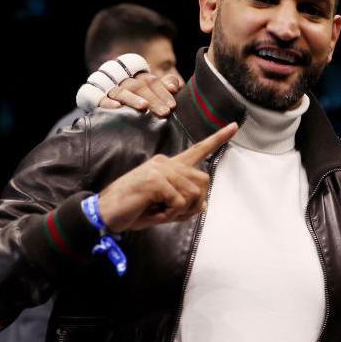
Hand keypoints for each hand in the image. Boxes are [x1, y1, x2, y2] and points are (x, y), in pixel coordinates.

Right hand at [97, 122, 237, 231]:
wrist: (106, 213)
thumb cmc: (134, 209)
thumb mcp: (165, 208)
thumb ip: (185, 203)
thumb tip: (203, 204)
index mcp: (168, 166)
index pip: (197, 149)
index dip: (218, 139)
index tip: (234, 127)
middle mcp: (166, 163)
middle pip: (203, 180)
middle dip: (196, 203)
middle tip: (174, 213)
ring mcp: (160, 169)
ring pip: (193, 193)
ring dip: (180, 211)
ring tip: (160, 211)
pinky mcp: (154, 180)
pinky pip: (179, 202)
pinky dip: (170, 214)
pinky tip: (154, 212)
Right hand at [98, 73, 183, 117]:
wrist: (108, 110)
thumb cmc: (139, 101)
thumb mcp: (154, 92)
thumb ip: (165, 86)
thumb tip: (175, 87)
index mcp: (137, 76)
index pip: (151, 81)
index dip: (162, 92)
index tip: (172, 105)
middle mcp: (122, 80)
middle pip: (138, 86)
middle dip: (153, 99)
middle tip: (165, 112)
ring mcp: (108, 89)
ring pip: (121, 91)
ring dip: (132, 99)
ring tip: (143, 107)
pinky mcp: (94, 99)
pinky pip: (100, 99)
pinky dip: (107, 103)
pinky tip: (117, 108)